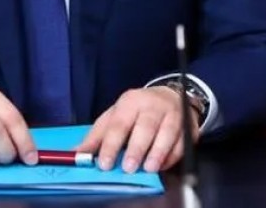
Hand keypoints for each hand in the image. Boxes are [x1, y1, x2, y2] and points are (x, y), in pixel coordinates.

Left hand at [75, 87, 198, 173]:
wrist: (170, 96)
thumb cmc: (137, 110)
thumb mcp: (114, 116)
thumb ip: (97, 137)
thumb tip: (77, 155)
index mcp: (130, 101)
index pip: (119, 124)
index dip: (111, 144)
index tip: (104, 163)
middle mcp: (152, 105)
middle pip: (145, 127)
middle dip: (136, 149)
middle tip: (128, 167)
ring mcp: (173, 114)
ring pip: (166, 133)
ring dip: (157, 152)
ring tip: (148, 168)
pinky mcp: (188, 125)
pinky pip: (182, 141)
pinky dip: (173, 156)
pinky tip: (162, 165)